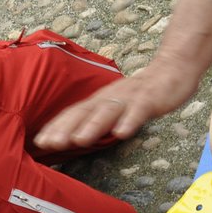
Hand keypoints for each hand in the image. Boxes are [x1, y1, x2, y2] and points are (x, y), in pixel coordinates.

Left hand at [34, 54, 197, 152]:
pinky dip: (129, 121)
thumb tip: (74, 137)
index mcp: (100, 100)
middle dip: (66, 128)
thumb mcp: (115, 106)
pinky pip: (139, 110)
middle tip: (49, 143)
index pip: (73, 114)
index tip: (39, 142)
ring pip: (108, 111)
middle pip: (85, 112)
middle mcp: (110, 97)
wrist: (172, 68)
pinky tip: (122, 133)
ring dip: (92, 126)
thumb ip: (97, 119)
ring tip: (79, 140)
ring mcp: (130, 97)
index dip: (56, 127)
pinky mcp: (150, 98)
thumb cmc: (140, 93)